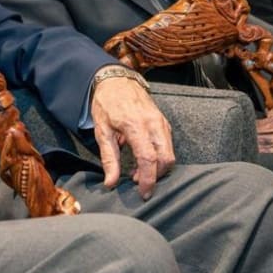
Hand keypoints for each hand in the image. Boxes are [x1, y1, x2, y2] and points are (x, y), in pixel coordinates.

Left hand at [90, 70, 174, 199]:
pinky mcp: (163, 121)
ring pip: (170, 152)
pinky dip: (160, 156)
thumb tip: (111, 183)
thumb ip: (108, 158)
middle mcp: (152, 123)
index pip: (148, 158)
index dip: (148, 179)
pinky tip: (143, 159)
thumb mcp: (101, 131)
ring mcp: (160, 121)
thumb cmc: (106, 104)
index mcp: (135, 125)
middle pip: (166, 158)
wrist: (116, 79)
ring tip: (138, 172)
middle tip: (139, 184)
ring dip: (158, 168)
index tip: (144, 193)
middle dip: (156, 176)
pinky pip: (168, 144)